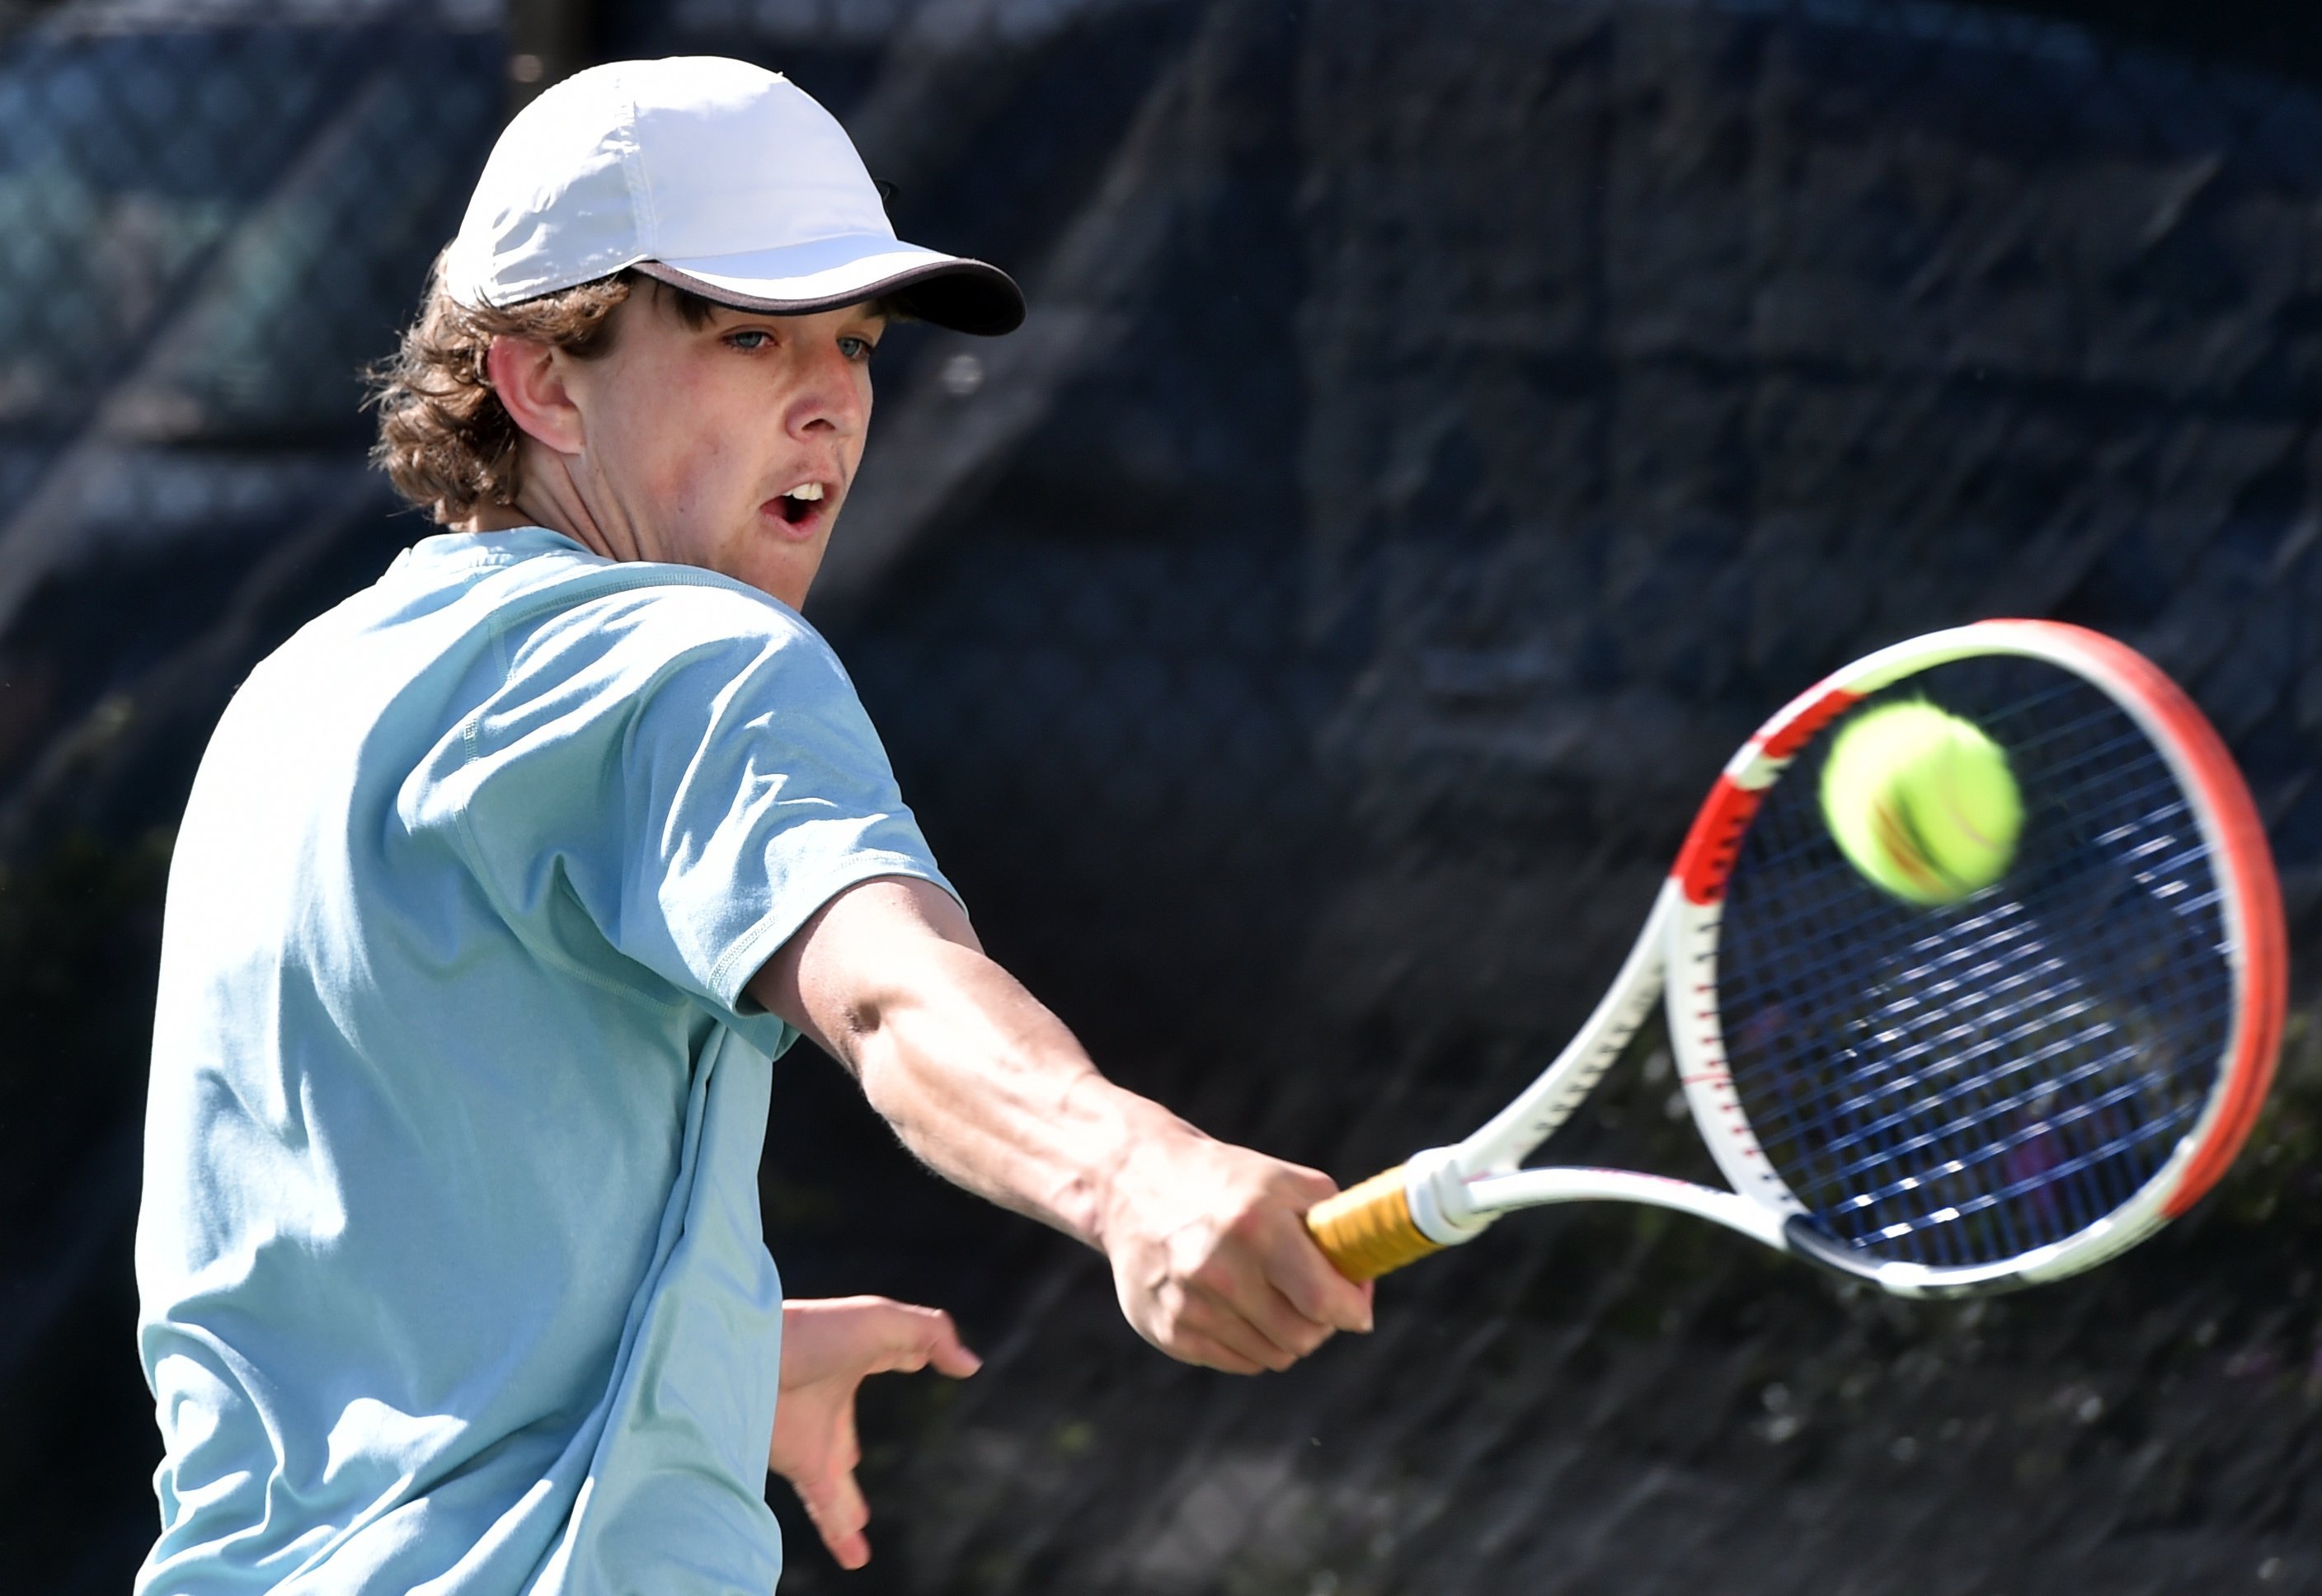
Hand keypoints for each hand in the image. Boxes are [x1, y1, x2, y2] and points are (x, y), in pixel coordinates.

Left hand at [768, 1296, 980, 1569]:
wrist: (745, 1359)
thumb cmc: (814, 1331)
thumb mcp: (882, 1321)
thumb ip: (931, 1334)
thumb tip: (970, 1365)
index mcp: (855, 1358)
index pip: (886, 1358)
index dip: (905, 1357)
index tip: (919, 1361)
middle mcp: (831, 1402)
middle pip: (844, 1436)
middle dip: (847, 1454)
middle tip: (851, 1467)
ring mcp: (815, 1437)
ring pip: (835, 1484)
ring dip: (846, 1510)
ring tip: (855, 1533)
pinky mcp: (801, 1465)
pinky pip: (826, 1506)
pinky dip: (839, 1534)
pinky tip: (855, 1557)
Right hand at [1099, 1129, 1375, 1373]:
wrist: (1133, 1183)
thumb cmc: (1224, 1182)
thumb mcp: (1281, 1181)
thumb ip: (1333, 1223)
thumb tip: (1363, 1277)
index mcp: (1256, 1226)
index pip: (1324, 1301)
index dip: (1353, 1311)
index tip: (1357, 1307)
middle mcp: (1219, 1269)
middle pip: (1303, 1337)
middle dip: (1321, 1324)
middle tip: (1315, 1301)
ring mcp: (1189, 1304)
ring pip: (1272, 1356)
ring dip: (1285, 1335)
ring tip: (1271, 1298)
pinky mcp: (1166, 1330)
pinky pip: (1237, 1361)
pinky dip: (1249, 1343)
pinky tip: (1237, 1307)